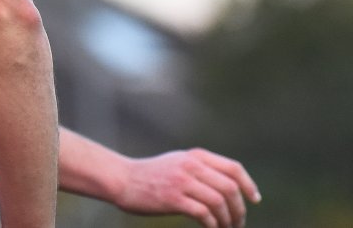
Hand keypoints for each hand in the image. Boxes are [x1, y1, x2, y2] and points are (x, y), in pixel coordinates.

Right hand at [113, 148, 260, 227]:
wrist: (123, 180)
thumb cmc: (152, 175)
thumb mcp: (179, 163)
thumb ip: (202, 169)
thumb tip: (232, 187)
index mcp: (195, 156)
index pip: (233, 168)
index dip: (249, 185)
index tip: (254, 200)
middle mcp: (190, 166)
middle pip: (230, 188)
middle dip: (239, 209)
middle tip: (237, 223)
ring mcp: (181, 181)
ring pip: (219, 202)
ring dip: (228, 220)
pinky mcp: (172, 198)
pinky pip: (204, 214)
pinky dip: (213, 225)